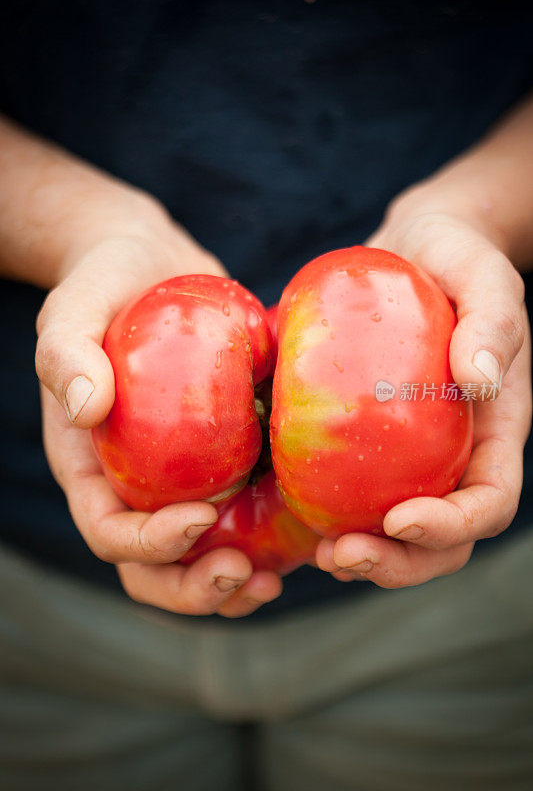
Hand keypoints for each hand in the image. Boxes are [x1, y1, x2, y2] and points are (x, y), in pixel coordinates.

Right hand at [36, 199, 280, 616]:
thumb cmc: (105, 286)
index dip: (150, 544)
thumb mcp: (75, 308)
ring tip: (273, 582)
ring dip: (233, 584)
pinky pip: (245, 513)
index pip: (110, 532)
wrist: (152, 268)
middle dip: (194, 587)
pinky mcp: (224, 459)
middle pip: (154, 568)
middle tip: (243, 576)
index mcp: (92, 469)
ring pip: (200, 556)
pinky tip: (305, 538)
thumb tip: (87, 406)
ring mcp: (181, 479)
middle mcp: (135, 486)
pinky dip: (269, 541)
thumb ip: (67, 350)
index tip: (200, 517)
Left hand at [316, 183, 530, 587]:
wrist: (415, 249)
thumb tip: (478, 381)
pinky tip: (292, 513)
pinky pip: (354, 492)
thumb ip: (492, 322)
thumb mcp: (483, 276)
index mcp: (494, 431)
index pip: (488, 503)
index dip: (451, 527)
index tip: (399, 518)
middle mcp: (455, 454)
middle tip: (342, 555)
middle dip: (398, 562)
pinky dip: (329, 514)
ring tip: (320, 553)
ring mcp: (412, 454)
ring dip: (363, 554)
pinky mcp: (371, 441)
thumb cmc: (457, 259)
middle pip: (442, 539)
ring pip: (396, 531)